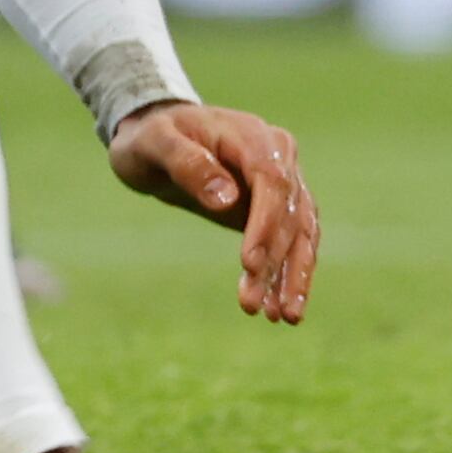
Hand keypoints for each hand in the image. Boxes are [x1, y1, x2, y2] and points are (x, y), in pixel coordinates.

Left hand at [107, 101, 316, 324]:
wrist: (156, 138)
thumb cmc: (151, 137)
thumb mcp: (155, 144)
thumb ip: (188, 164)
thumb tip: (226, 199)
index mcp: (252, 135)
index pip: (272, 180)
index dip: (265, 223)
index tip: (249, 264)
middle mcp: (278, 155)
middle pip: (288, 212)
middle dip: (273, 261)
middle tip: (250, 305)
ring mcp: (283, 181)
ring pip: (301, 232)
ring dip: (292, 275)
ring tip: (280, 317)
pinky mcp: (277, 208)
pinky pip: (293, 242)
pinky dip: (289, 274)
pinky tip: (278, 308)